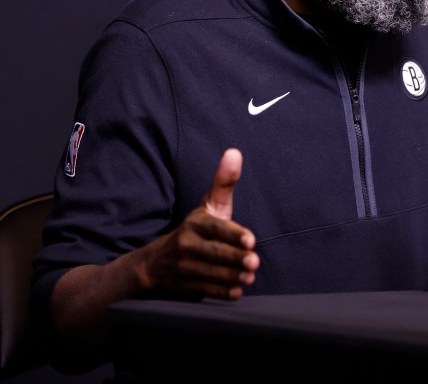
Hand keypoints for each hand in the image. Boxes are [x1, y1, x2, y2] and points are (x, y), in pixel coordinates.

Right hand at [136, 148, 259, 298]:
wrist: (157, 261)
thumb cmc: (198, 228)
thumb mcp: (209, 205)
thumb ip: (224, 183)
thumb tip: (235, 152)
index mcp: (196, 222)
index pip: (216, 228)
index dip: (233, 234)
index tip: (251, 240)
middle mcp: (186, 244)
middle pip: (214, 253)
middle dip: (235, 258)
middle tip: (254, 262)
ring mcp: (184, 266)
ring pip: (211, 272)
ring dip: (231, 276)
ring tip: (249, 277)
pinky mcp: (184, 285)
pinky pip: (204, 289)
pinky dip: (220, 291)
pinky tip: (236, 292)